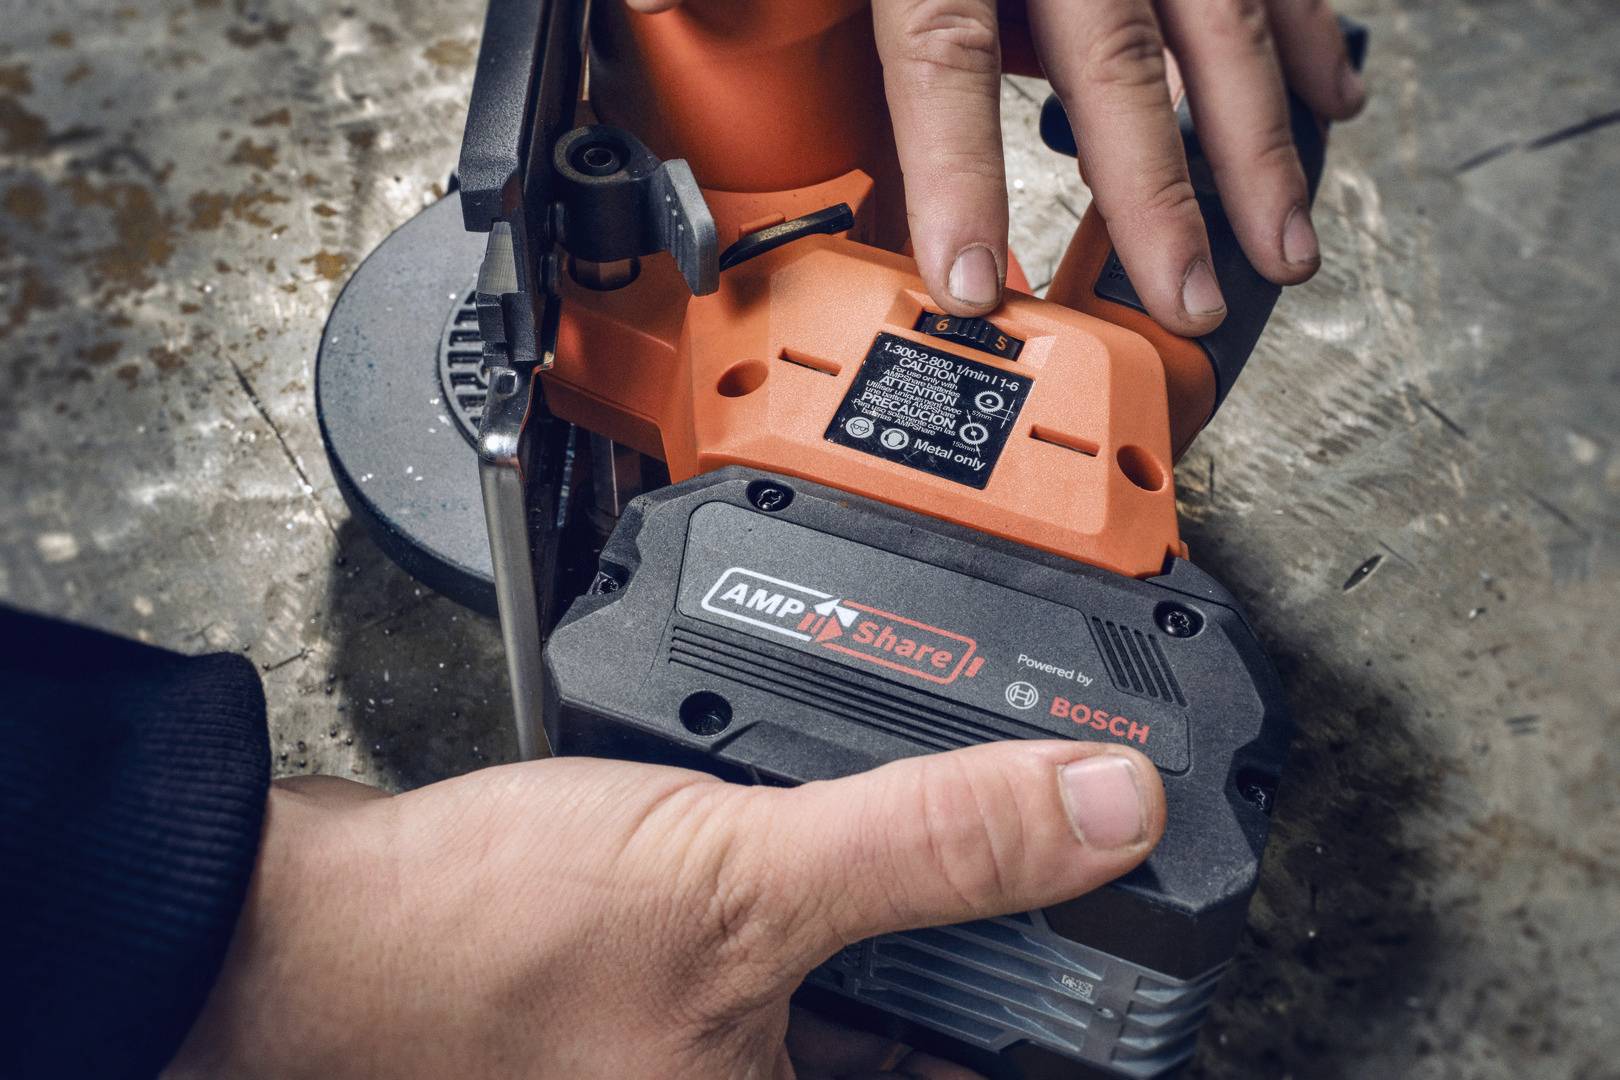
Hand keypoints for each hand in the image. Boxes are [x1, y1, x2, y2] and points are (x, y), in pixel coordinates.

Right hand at [166, 741, 1163, 1077]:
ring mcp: (723, 1051)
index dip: (1089, 1026)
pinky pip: (806, 947)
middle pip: (949, 1037)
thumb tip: (1102, 808)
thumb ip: (930, 844)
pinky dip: (844, 886)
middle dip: (1008, 950)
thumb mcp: (737, 881)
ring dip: (927, 906)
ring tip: (984, 820)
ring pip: (878, 988)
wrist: (314, 923)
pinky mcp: (685, 986)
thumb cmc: (477, 952)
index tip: (1150, 960)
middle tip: (1079, 851)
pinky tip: (853, 814)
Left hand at [873, 0, 1365, 328]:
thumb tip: (714, 15)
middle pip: (1115, 64)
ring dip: (1261, 144)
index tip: (968, 281)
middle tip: (1184, 298)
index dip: (958, 177)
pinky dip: (1308, 34)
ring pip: (1221, 24)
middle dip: (1159, 198)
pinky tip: (1334, 98)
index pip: (946, 58)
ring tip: (1284, 243)